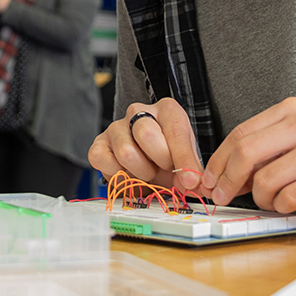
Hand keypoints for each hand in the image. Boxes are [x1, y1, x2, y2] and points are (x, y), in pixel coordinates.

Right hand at [89, 98, 207, 190]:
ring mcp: (115, 127)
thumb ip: (192, 172)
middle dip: (160, 161)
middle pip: (146, 134)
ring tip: (148, 172)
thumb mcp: (185, 161)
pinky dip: (118, 175)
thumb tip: (197, 185)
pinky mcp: (99, 144)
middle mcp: (138, 112)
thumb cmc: (168, 157)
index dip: (184, 159)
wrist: (147, 161)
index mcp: (166, 110)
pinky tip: (129, 174)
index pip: (175, 131)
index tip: (190, 180)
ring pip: (126, 152)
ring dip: (141, 172)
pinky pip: (103, 160)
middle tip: (165, 170)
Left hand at [204, 97, 295, 218]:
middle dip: (228, 180)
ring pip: (266, 180)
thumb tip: (220, 174)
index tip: (210, 180)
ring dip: (261, 198)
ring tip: (273, 200)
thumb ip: (262, 151)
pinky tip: (290, 203)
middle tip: (223, 196)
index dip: (219, 161)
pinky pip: (289, 197)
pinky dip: (282, 206)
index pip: (240, 133)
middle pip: (246, 152)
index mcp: (292, 110)